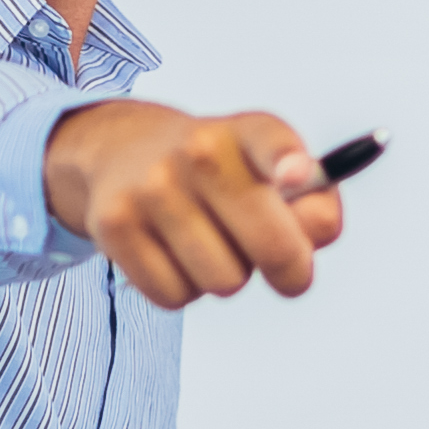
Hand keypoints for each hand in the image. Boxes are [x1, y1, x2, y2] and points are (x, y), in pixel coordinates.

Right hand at [46, 103, 345, 309]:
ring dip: (227, 277)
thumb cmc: (219, 175)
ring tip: (212, 245)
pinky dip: (183, 288)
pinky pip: (174, 296)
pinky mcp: (114, 225)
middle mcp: (198, 152)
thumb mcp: (268, 169)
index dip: (287, 159)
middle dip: (291, 272)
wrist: (125, 151)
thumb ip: (312, 204)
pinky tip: (175, 255)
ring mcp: (152, 188)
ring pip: (224, 282)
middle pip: (272, 246)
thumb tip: (313, 236)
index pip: (271, 140)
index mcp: (245, 132)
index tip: (297, 174)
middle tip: (288, 272)